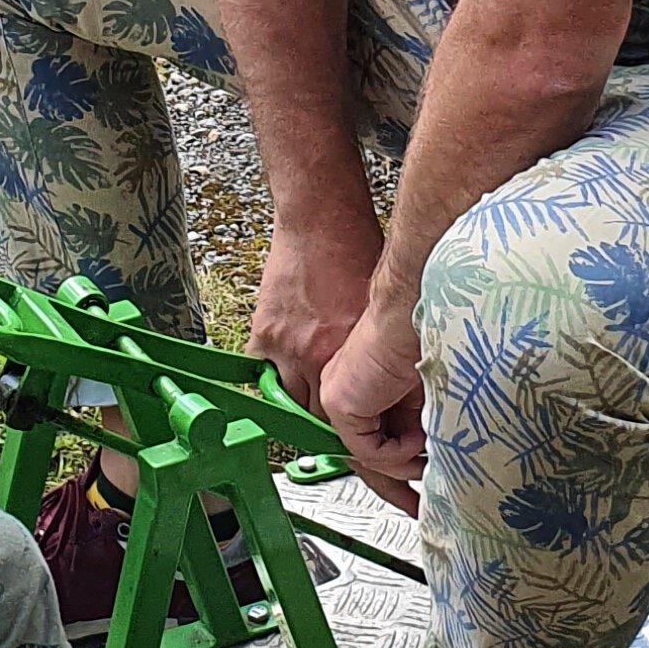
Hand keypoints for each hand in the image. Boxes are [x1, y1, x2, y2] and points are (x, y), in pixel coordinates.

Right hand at [248, 208, 379, 408]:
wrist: (320, 221)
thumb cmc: (355, 253)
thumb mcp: (378, 310)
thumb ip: (375, 350)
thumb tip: (387, 384)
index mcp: (349, 352)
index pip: (346, 412)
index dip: (352, 426)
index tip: (358, 426)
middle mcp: (314, 355)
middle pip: (313, 415)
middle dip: (325, 421)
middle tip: (336, 417)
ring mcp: (284, 346)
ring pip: (284, 401)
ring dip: (297, 403)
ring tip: (311, 397)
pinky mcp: (262, 332)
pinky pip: (261, 372)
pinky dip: (272, 375)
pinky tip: (287, 368)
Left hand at [320, 299, 427, 511]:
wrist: (416, 307)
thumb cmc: (428, 335)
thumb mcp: (427, 394)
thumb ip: (421, 425)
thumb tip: (430, 458)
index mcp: (368, 388)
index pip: (375, 439)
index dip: (398, 469)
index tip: (417, 492)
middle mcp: (349, 394)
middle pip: (367, 456)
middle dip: (396, 487)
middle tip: (418, 507)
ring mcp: (341, 398)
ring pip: (369, 456)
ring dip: (406, 466)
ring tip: (433, 461)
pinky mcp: (341, 403)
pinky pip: (367, 451)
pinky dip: (396, 454)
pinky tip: (416, 439)